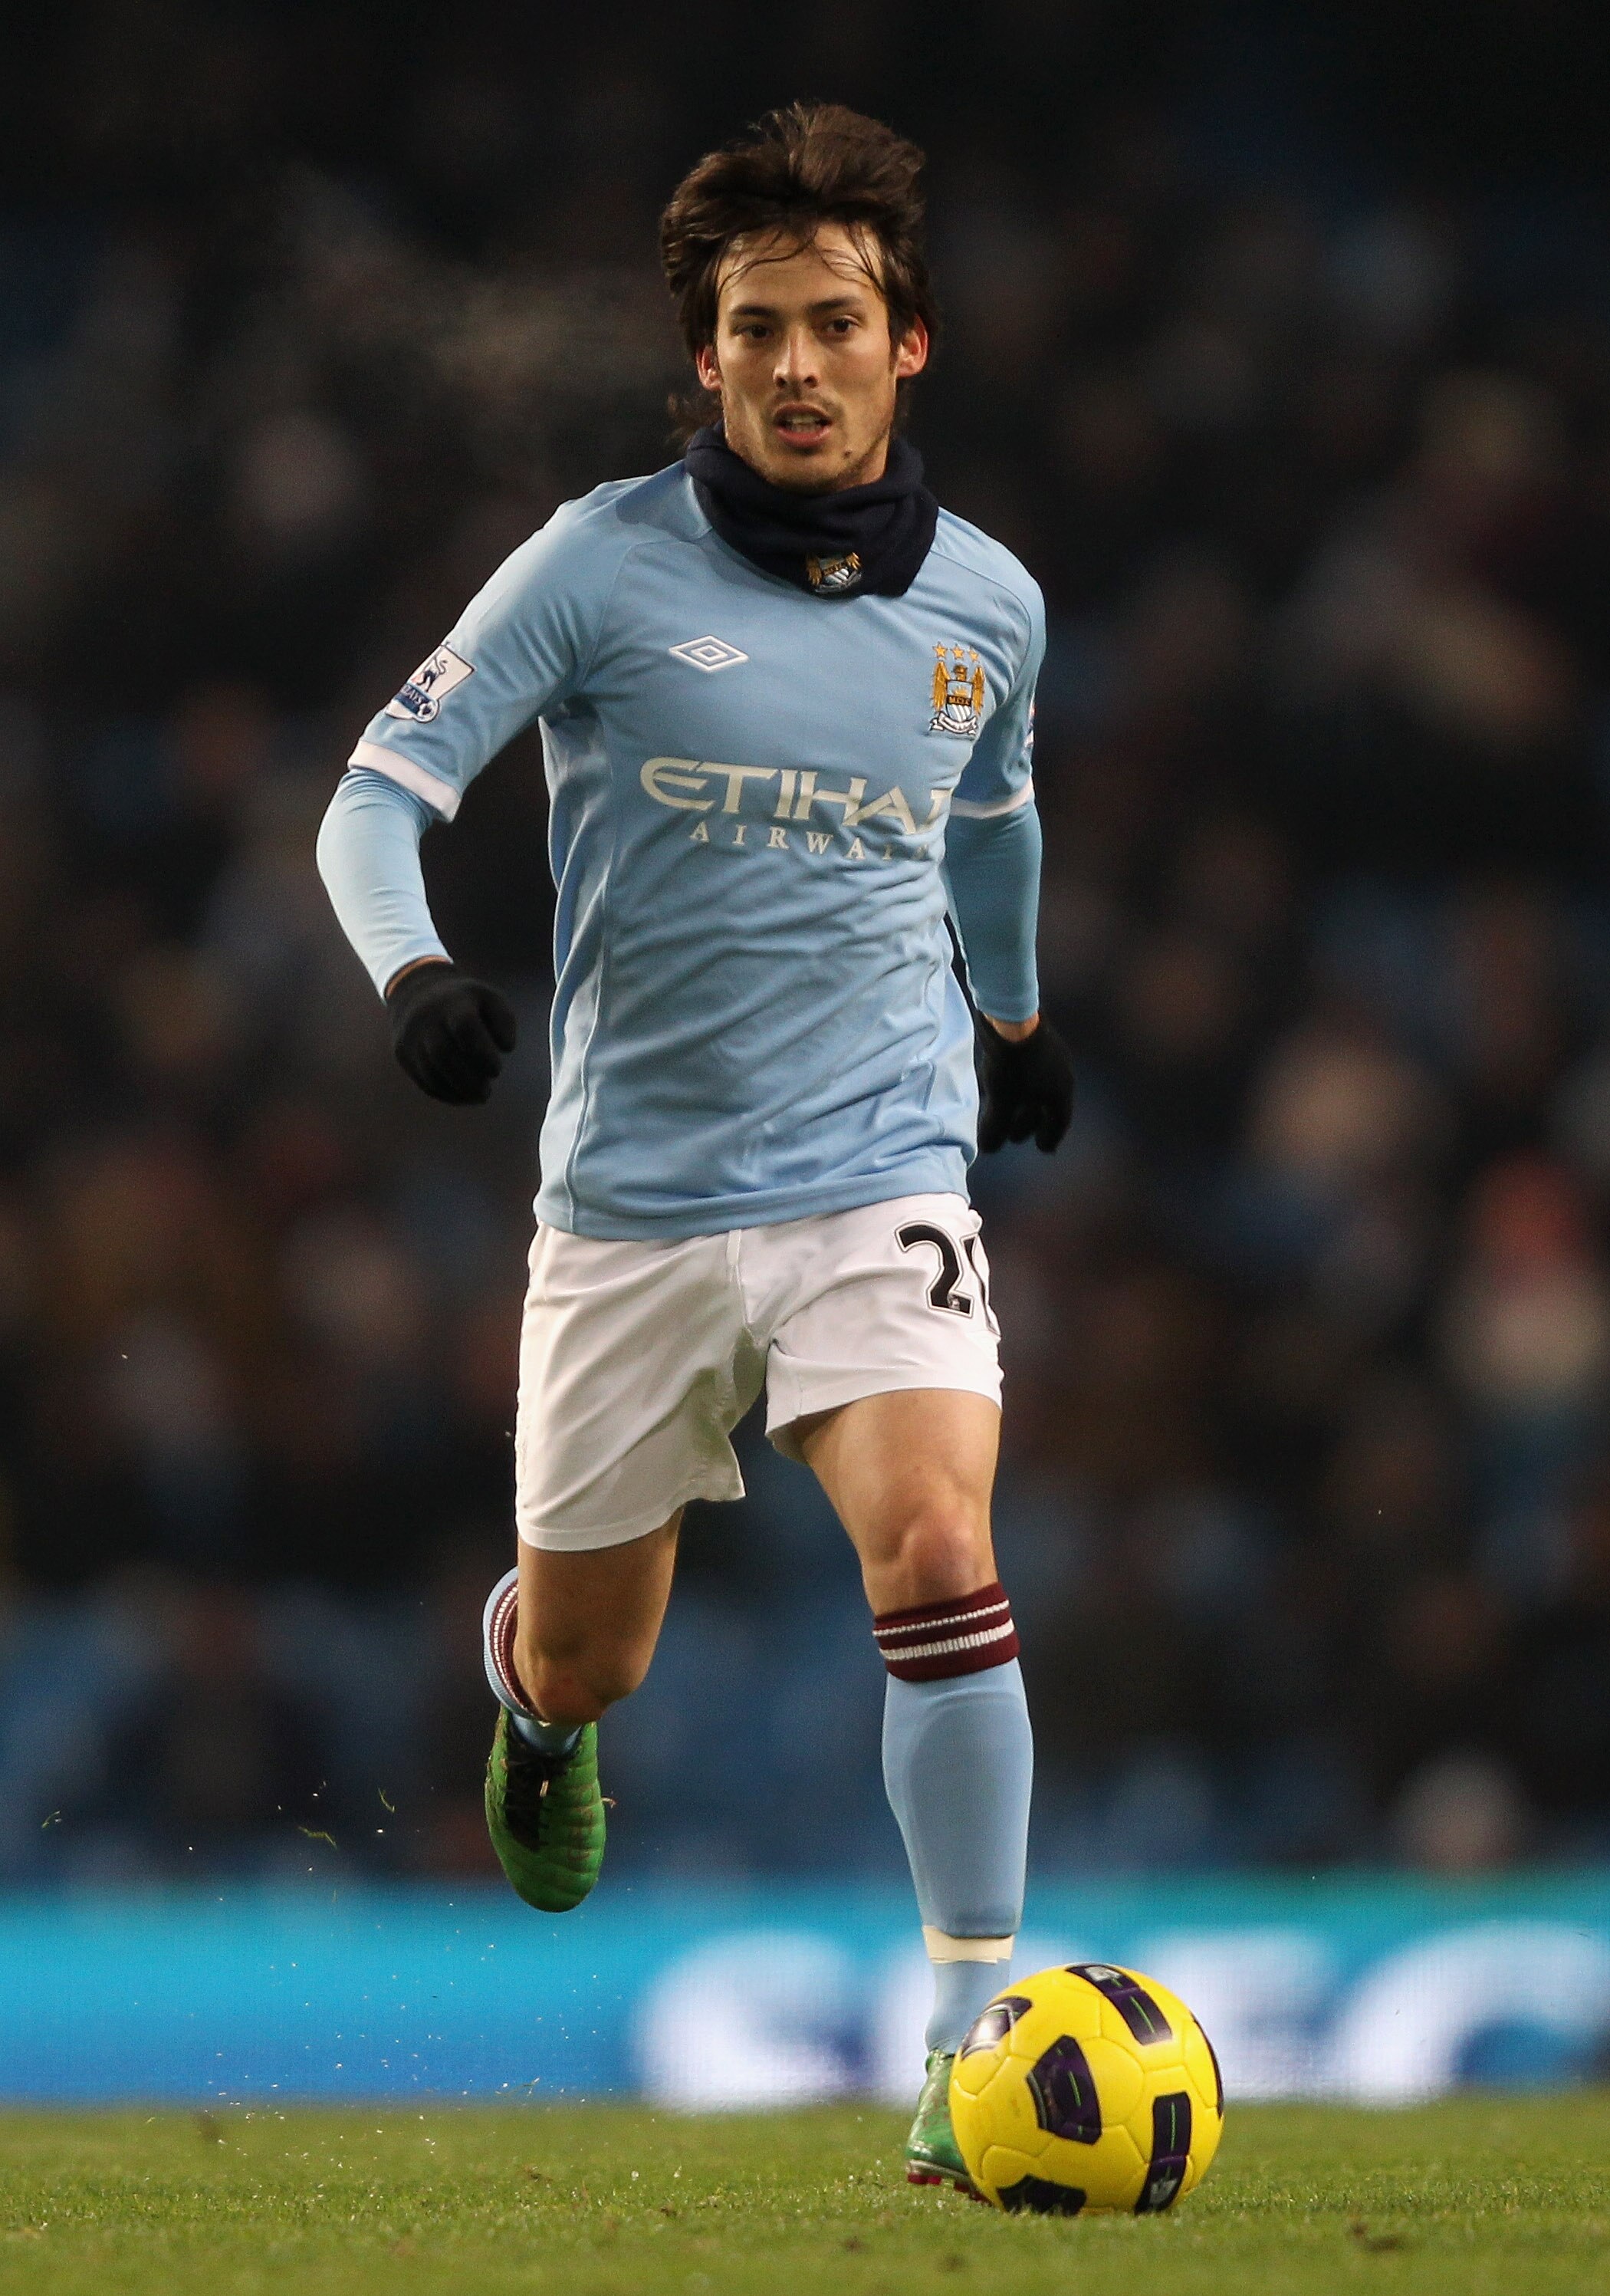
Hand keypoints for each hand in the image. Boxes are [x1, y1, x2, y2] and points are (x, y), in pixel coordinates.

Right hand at [385, 961, 516, 1103]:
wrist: (416, 994)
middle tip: (487, 1092)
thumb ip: (504, 1020)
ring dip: (456, 1091)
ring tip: (478, 1097)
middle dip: (468, 1079)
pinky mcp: (402, 1053)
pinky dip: (444, 1093)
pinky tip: (462, 1097)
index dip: (482, 1052)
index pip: (464, 1026)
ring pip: (430, 1071)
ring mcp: (410, 1037)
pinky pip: (421, 1079)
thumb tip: (506, 1047)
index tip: (496, 1069)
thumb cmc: (464, 1002)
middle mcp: (426, 1018)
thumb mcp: (488, 998)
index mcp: (452, 1002)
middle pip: (443, 1053)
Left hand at [975, 1013, 1073, 1153]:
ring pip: (1042, 1087)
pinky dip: (1023, 1085)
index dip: (1050, 1137)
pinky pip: (1035, 1071)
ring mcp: (1054, 1055)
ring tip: (1008, 1112)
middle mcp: (1063, 1075)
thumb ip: (998, 1125)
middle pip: (1049, 1106)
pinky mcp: (1039, 1040)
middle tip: (1016, 1137)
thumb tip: (990, 1148)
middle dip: (1031, 1124)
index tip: (1044, 1149)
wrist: (1012, 1017)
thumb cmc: (1012, 1066)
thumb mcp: (1002, 1100)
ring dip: (1026, 1104)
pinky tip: (1008, 1084)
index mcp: (1061, 1093)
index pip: (1060, 1122)